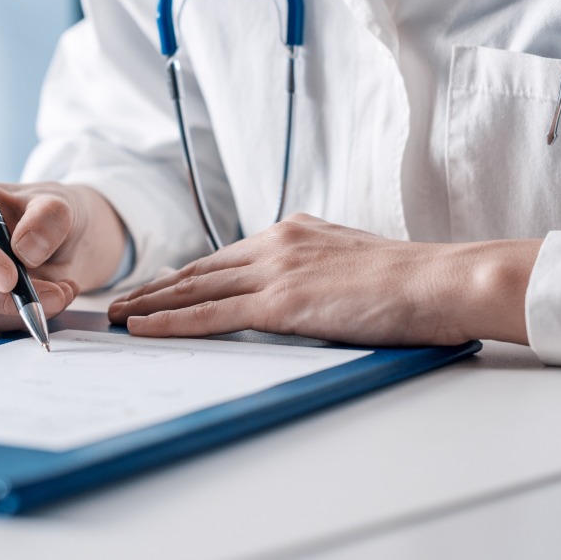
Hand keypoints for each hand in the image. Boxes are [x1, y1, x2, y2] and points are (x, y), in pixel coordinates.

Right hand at [0, 176, 125, 334]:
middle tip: (52, 295)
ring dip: (18, 311)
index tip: (9, 275)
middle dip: (0, 296)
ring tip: (60, 293)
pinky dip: (20, 320)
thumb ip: (48, 219)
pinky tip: (48, 301)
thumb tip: (26, 252)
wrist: (57, 243)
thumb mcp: (58, 203)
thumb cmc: (44, 213)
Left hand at [108, 213, 539, 345]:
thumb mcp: (356, 263)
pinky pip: (211, 314)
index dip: (188, 275)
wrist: (443, 279)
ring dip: (150, 303)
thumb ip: (319, 270)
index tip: (160, 285)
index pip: (227, 257)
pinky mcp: (281, 302)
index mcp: (294, 232)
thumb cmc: (414, 281)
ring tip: (117, 316)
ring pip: (195, 288)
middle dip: (157, 287)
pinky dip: (170, 321)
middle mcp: (276, 243)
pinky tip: (143, 328)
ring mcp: (276, 271)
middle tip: (121, 300)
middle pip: (200, 269)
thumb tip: (307, 292)